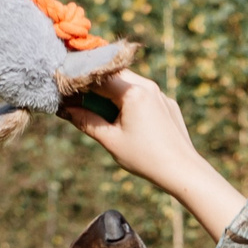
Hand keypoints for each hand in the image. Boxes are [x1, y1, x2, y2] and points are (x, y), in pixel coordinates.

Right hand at [62, 73, 247, 239]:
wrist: (183, 170)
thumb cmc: (145, 158)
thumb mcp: (111, 141)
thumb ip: (86, 121)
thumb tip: (64, 110)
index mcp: (133, 92)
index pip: (98, 76)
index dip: (79, 80)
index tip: (64, 85)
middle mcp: (148, 86)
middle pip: (114, 76)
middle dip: (95, 85)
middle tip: (78, 97)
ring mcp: (160, 95)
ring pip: (129, 84)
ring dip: (112, 93)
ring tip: (99, 109)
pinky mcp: (168, 104)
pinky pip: (144, 96)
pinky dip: (130, 101)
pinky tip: (124, 118)